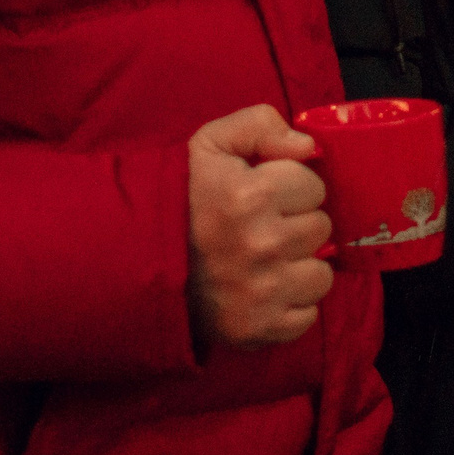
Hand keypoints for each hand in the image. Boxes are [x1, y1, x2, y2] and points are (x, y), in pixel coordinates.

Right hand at [186, 104, 334, 351]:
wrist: (133, 261)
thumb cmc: (181, 197)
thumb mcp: (211, 143)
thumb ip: (261, 125)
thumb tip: (308, 147)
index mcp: (249, 195)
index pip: (314, 186)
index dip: (291, 187)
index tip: (264, 195)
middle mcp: (259, 245)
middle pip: (321, 229)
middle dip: (296, 224)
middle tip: (261, 227)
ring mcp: (259, 292)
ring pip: (320, 274)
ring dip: (299, 267)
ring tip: (264, 260)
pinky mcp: (255, 329)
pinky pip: (306, 316)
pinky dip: (290, 306)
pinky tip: (263, 291)